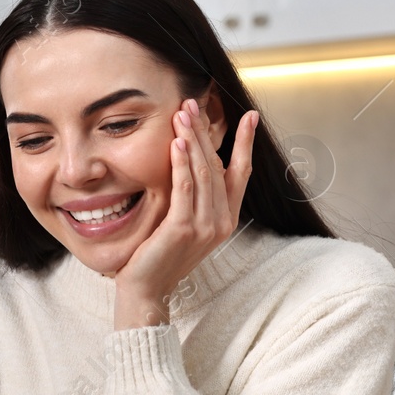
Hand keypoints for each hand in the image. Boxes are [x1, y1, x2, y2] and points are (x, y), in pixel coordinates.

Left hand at [113, 99, 257, 329]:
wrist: (146, 290)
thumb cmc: (160, 256)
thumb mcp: (184, 224)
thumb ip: (194, 199)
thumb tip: (192, 163)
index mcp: (226, 218)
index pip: (240, 173)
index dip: (244, 144)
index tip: (248, 116)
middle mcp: (221, 221)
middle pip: (218, 166)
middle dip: (205, 132)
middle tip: (192, 104)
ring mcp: (205, 226)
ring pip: (203, 173)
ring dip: (192, 141)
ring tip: (182, 114)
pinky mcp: (183, 229)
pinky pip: (185, 189)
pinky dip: (181, 165)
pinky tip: (176, 144)